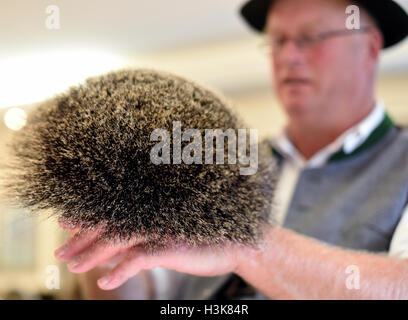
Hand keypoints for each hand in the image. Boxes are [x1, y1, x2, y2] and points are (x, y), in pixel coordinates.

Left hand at [55, 218, 244, 289]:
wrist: (236, 244)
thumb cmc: (202, 238)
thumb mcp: (167, 238)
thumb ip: (142, 239)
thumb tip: (116, 249)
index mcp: (151, 209)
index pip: (112, 211)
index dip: (87, 216)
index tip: (66, 222)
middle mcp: (152, 214)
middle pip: (108, 223)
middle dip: (81, 237)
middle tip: (60, 251)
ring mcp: (160, 228)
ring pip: (117, 239)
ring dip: (92, 255)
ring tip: (73, 268)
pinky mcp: (170, 245)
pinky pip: (138, 259)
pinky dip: (120, 271)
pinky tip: (106, 282)